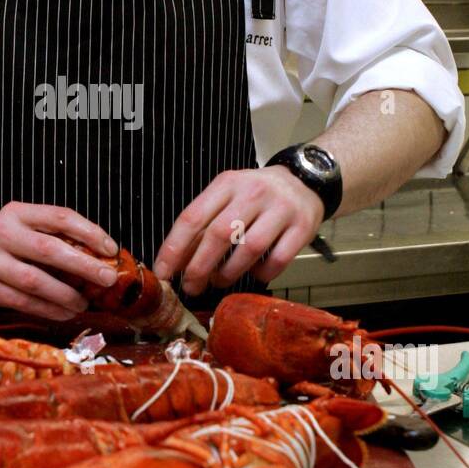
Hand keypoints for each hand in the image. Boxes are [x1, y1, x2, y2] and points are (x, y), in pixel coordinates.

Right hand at [0, 202, 119, 321]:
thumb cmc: (4, 248)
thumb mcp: (23, 231)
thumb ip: (54, 239)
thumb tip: (100, 259)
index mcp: (16, 213)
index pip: (59, 217)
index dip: (89, 232)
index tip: (110, 249)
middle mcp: (0, 233)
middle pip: (49, 249)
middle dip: (84, 265)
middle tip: (108, 278)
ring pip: (36, 281)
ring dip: (67, 295)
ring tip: (84, 303)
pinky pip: (24, 302)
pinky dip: (49, 310)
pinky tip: (64, 312)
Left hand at [153, 167, 324, 292]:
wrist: (305, 181)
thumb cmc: (257, 195)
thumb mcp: (227, 197)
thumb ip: (204, 224)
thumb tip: (177, 261)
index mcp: (227, 184)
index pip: (193, 216)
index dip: (174, 248)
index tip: (163, 272)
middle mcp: (253, 193)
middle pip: (219, 234)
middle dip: (199, 267)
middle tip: (190, 286)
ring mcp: (280, 209)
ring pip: (249, 249)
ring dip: (228, 273)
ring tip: (219, 280)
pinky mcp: (302, 227)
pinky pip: (277, 259)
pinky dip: (261, 273)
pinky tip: (254, 273)